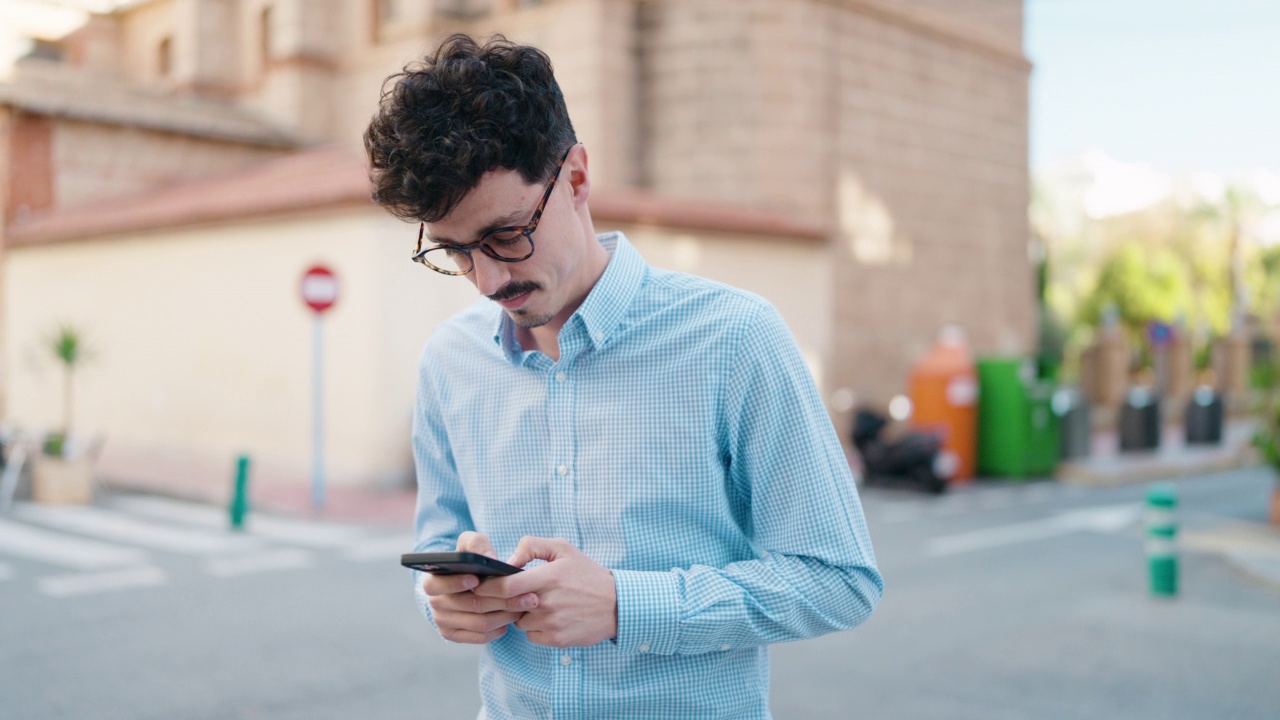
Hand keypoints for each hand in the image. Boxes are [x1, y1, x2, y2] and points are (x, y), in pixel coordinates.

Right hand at [422, 531, 539, 643]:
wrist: (469, 583)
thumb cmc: (471, 561)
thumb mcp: (472, 545)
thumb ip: (478, 544)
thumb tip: (488, 556)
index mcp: (432, 581)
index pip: (436, 585)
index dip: (456, 583)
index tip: (476, 579)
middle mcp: (434, 604)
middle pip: (470, 605)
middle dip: (500, 599)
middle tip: (526, 595)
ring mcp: (443, 622)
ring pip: (480, 623)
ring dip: (506, 614)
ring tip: (524, 605)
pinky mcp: (454, 637)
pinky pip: (481, 637)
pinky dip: (499, 628)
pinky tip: (511, 617)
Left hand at [474, 537, 616, 647]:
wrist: (616, 604)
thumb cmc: (587, 574)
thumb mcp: (563, 549)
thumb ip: (532, 546)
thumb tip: (508, 560)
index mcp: (549, 577)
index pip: (506, 586)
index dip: (488, 586)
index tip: (480, 584)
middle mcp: (548, 602)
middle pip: (507, 605)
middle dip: (501, 600)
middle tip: (504, 594)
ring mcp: (552, 623)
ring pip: (519, 621)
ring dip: (522, 614)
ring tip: (539, 604)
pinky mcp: (556, 640)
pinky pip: (531, 635)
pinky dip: (535, 628)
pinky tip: (549, 618)